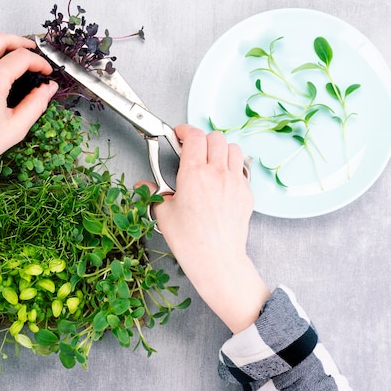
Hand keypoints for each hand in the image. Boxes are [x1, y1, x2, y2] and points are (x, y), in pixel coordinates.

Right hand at [138, 125, 269, 332]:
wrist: (217, 260)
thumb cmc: (191, 241)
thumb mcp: (163, 214)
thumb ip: (153, 194)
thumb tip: (144, 186)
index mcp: (194, 174)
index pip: (194, 136)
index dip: (185, 130)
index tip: (179, 134)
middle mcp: (217, 173)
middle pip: (215, 137)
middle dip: (202, 139)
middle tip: (192, 149)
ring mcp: (235, 182)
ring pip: (233, 148)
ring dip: (221, 149)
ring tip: (211, 160)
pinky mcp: (246, 193)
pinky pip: (242, 168)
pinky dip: (233, 167)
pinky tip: (222, 179)